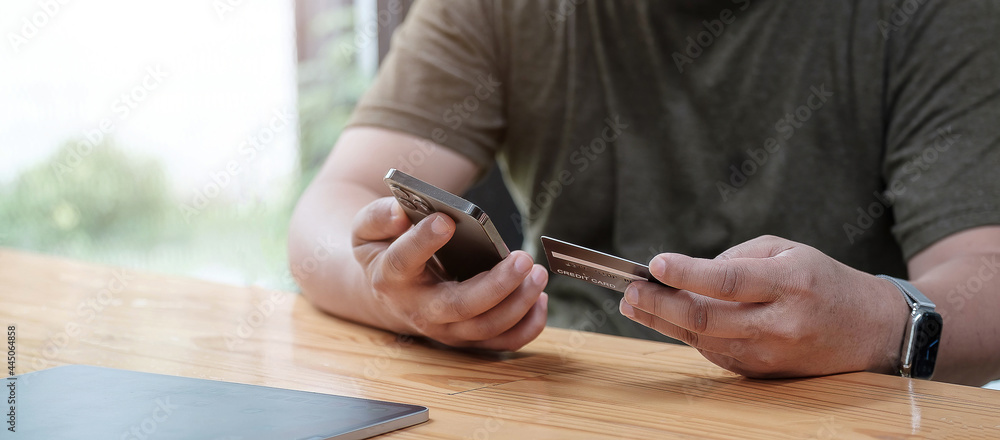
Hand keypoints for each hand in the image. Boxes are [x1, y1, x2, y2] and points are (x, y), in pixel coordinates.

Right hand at [351, 197, 547, 350]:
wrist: (390, 293)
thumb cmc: (385, 252)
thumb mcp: (368, 229)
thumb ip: (379, 216)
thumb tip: (402, 213)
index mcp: (390, 277)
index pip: (403, 261)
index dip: (422, 242)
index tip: (446, 220)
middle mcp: (418, 309)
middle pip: (458, 306)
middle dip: (495, 285)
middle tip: (522, 258)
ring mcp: (445, 329)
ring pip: (485, 327)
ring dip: (518, 303)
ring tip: (537, 272)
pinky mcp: (469, 338)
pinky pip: (503, 341)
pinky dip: (528, 325)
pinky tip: (540, 297)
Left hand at [620, 235, 908, 377]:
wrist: (874, 332)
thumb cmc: (825, 282)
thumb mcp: (789, 251)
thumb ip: (738, 259)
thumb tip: (689, 273)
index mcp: (791, 283)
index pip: (730, 281)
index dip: (688, 274)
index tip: (655, 264)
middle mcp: (781, 323)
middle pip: (707, 319)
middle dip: (660, 305)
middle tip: (629, 291)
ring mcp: (771, 353)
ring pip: (705, 340)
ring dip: (663, 322)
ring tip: (634, 303)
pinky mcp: (763, 372)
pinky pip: (716, 353)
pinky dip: (688, 335)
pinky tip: (666, 319)